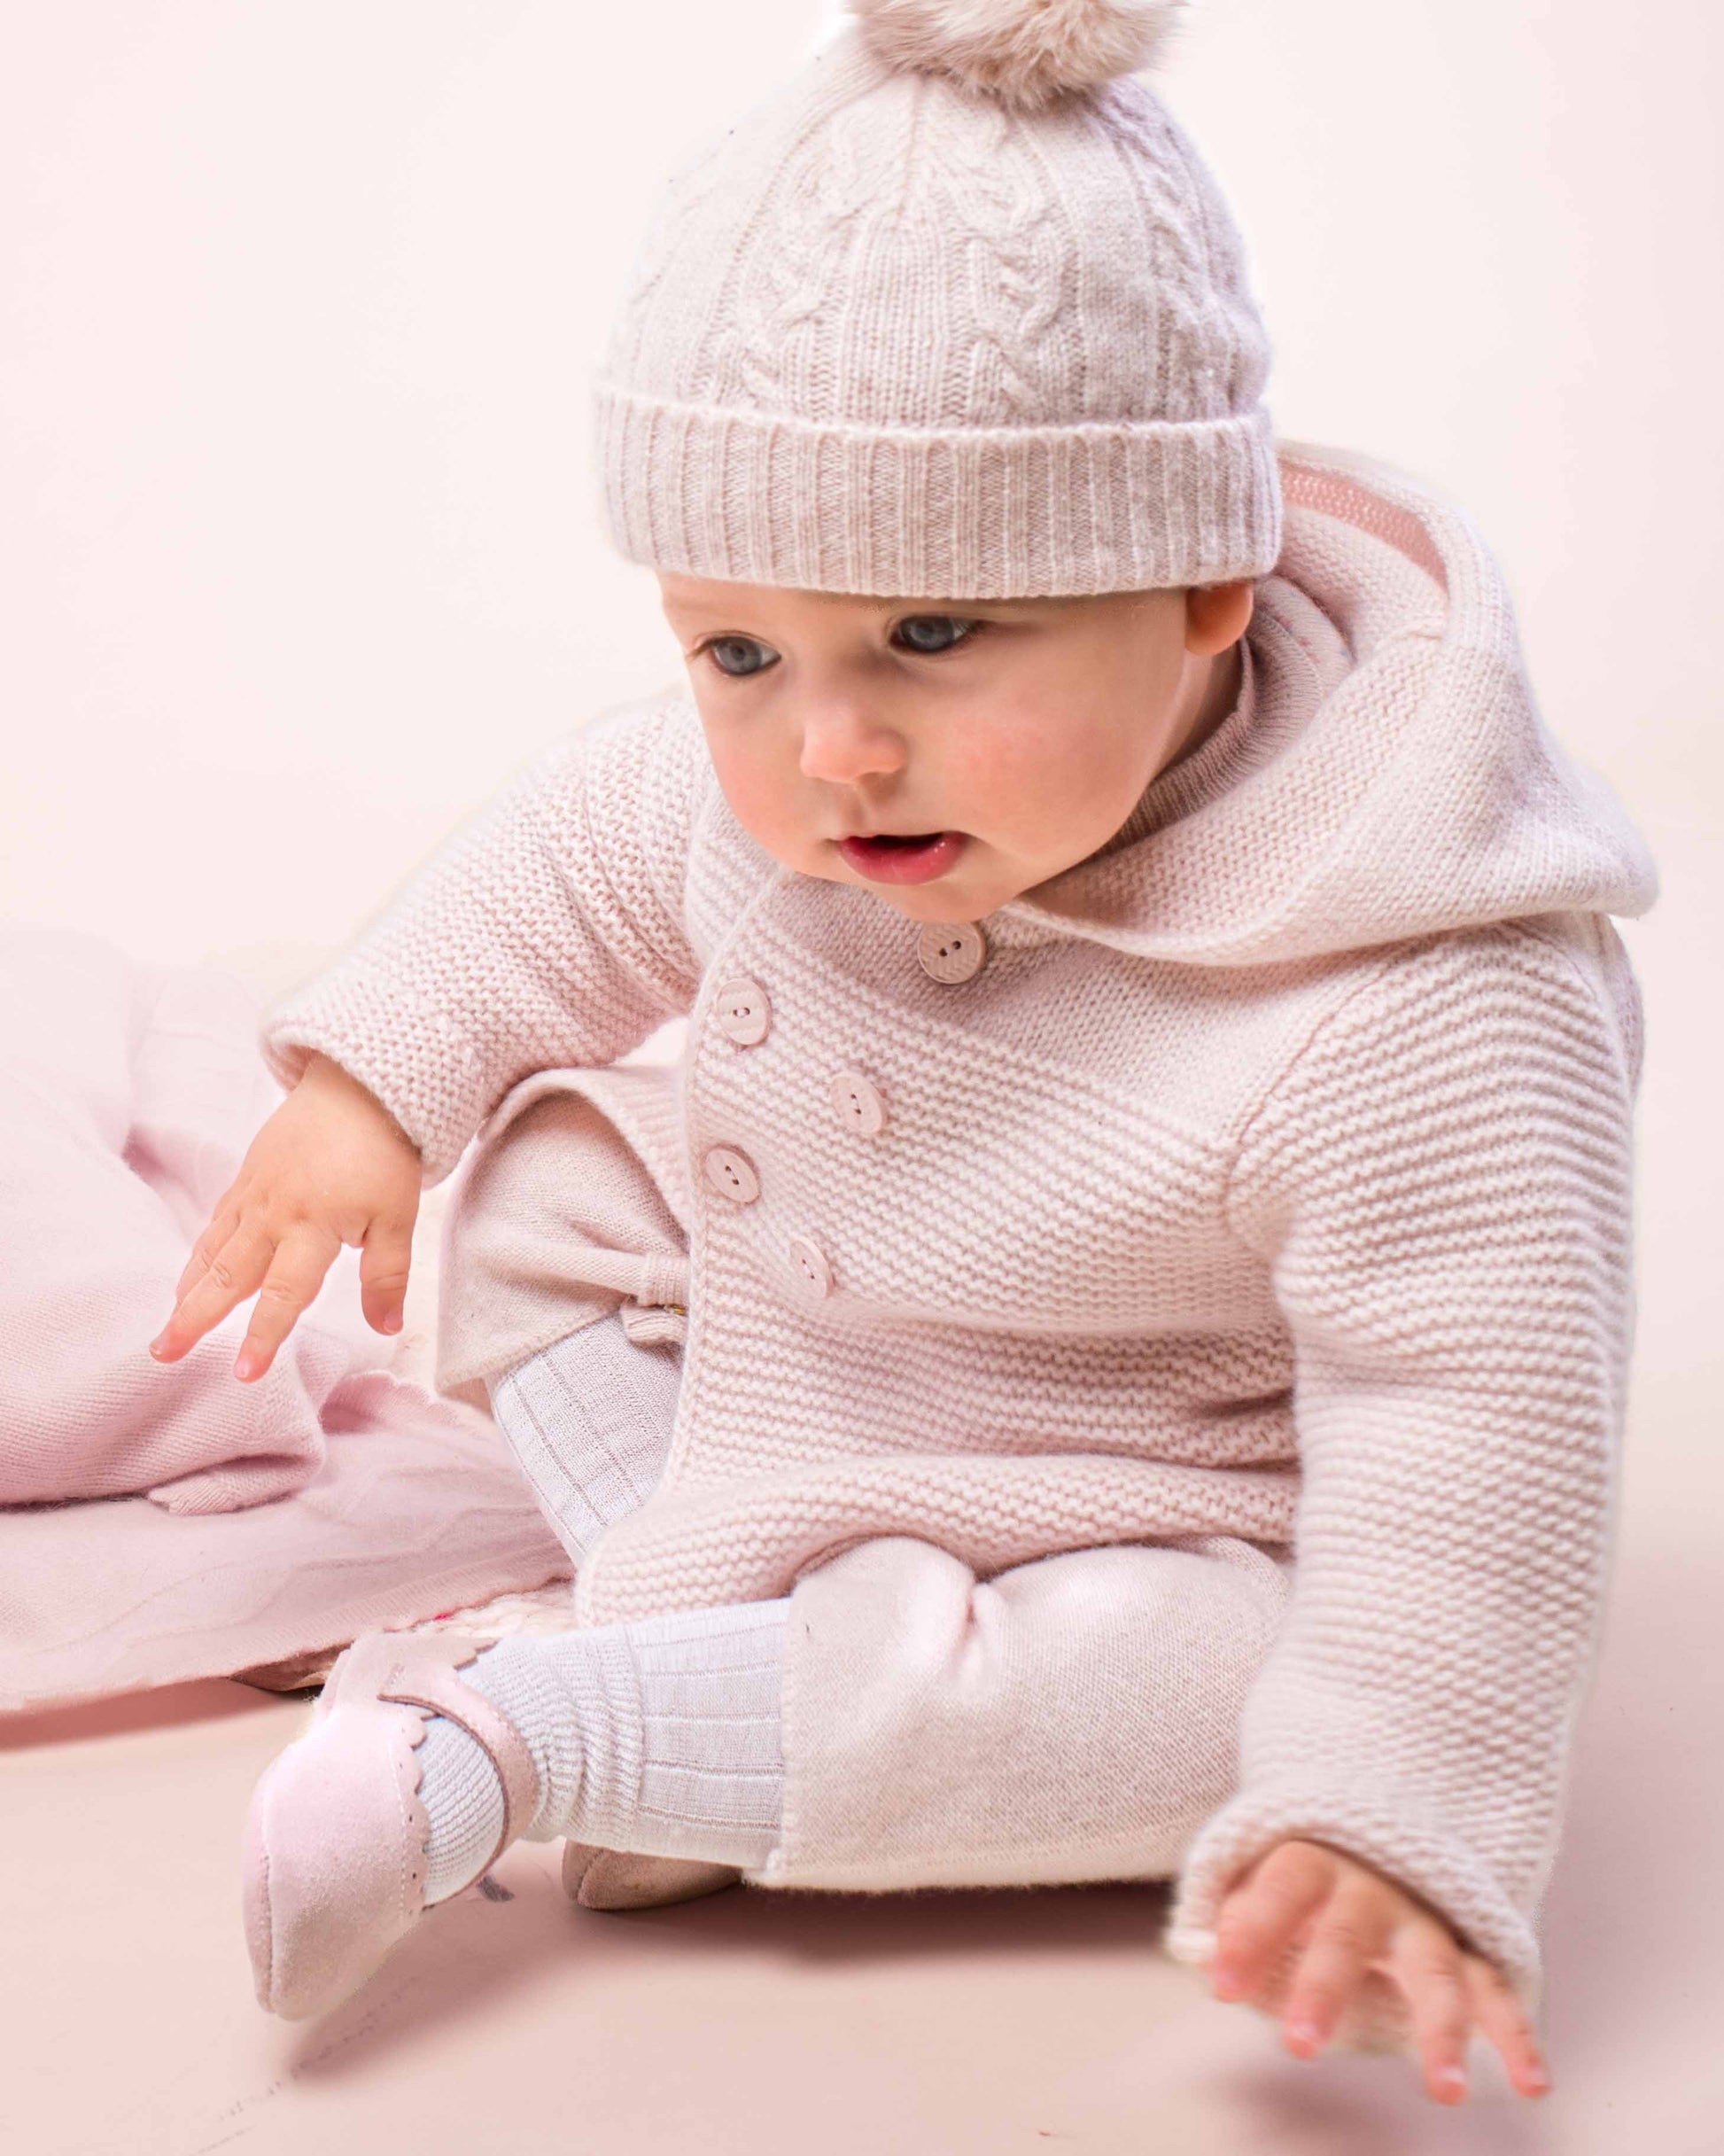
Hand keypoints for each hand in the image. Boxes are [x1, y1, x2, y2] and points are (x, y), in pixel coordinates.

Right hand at [148, 1053, 421, 1381]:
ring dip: (189, 1289)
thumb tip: (388, 1328)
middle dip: (196, 1318)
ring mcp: (255, 1194)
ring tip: (169, 1325)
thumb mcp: (398, 1217)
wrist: (360, 1086)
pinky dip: (200, 1252)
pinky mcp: (248, 1176)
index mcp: (313, 1226)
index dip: (264, 1335)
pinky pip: (218, 1221)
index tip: (242, 1372)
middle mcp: (274, 1214)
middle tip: (165, 1353)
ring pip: (214, 1249)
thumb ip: (387, 1276)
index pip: (284, 1293)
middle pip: (229, 1275)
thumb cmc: (385, 1154)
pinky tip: (191, 1275)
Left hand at [1208, 1837, 1550, 2104]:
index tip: (1217, 1982)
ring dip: (1441, 2030)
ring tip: (1444, 2091)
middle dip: (1323, 1988)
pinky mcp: (1471, 1950)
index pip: (1278, 1887)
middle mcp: (1375, 1887)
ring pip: (1436, 1970)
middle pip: (1347, 1933)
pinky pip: (1498, 1992)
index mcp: (1315, 1860)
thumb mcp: (1260, 1876)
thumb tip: (1197, 1952)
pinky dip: (1519, 2038)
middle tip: (1298, 2047)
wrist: (1380, 1825)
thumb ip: (1230, 1915)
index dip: (1249, 1930)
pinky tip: (1534, 2085)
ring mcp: (1428, 1919)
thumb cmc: (1306, 1875)